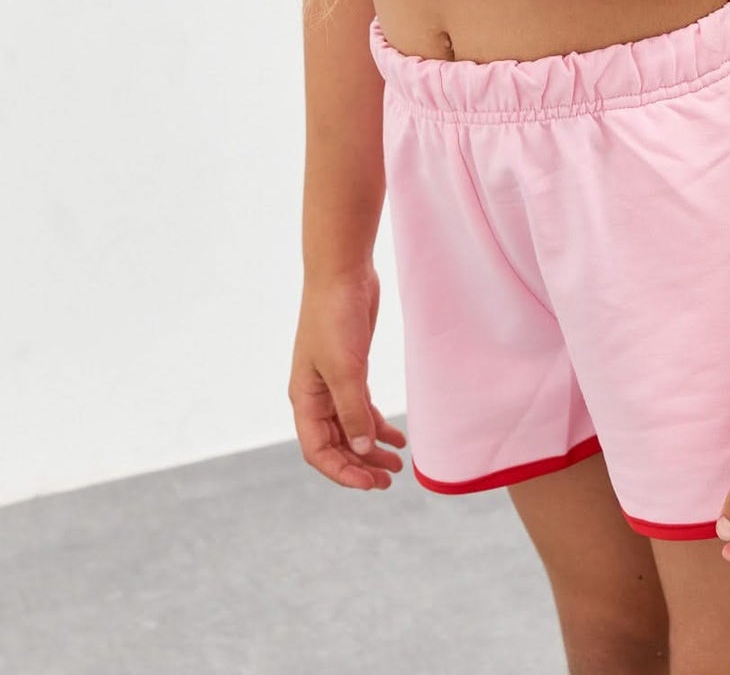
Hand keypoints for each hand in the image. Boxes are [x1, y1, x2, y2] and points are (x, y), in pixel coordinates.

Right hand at [289, 262, 406, 490]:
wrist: (342, 273)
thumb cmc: (335, 317)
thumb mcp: (346, 369)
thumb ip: (353, 411)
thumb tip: (361, 451)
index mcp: (304, 399)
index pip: (318, 451)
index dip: (342, 472)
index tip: (371, 483)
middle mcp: (315, 395)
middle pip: (335, 444)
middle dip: (360, 465)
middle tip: (389, 480)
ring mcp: (333, 382)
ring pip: (351, 427)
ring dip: (371, 448)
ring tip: (397, 465)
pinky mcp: (351, 368)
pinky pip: (361, 407)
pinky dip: (376, 424)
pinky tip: (396, 435)